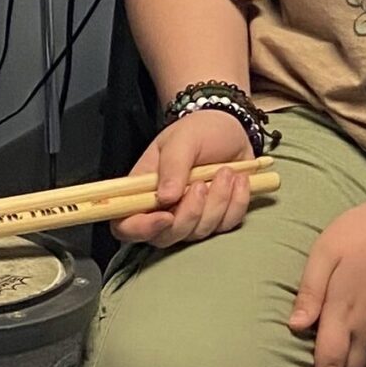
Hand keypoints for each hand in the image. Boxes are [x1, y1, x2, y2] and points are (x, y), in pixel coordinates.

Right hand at [110, 110, 258, 246]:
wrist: (230, 130)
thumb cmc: (198, 132)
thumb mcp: (183, 139)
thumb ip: (172, 166)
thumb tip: (165, 198)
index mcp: (142, 191)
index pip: (126, 225)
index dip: (142, 229)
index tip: (166, 216)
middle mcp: (163, 210)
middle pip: (166, 237)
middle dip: (189, 214)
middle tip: (201, 184)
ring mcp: (192, 217)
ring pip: (199, 232)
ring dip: (217, 201)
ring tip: (226, 171)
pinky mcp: (218, 218)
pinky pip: (227, 224)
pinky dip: (237, 202)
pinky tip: (239, 180)